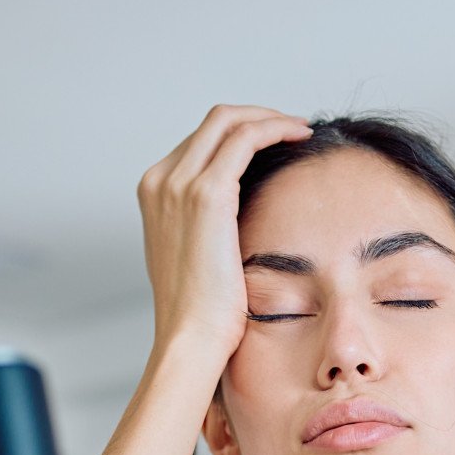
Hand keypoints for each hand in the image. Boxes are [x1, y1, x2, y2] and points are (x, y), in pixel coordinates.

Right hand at [138, 105, 314, 364]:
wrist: (191, 336)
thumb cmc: (199, 311)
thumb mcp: (192, 256)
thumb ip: (203, 224)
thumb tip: (234, 215)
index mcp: (153, 192)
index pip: (200, 141)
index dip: (240, 134)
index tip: (273, 142)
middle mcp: (160, 180)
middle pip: (214, 122)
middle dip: (257, 118)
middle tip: (292, 129)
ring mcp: (179, 183)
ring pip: (229, 120)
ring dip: (270, 118)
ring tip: (301, 131)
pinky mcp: (207, 193)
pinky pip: (246, 138)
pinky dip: (276, 128)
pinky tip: (300, 137)